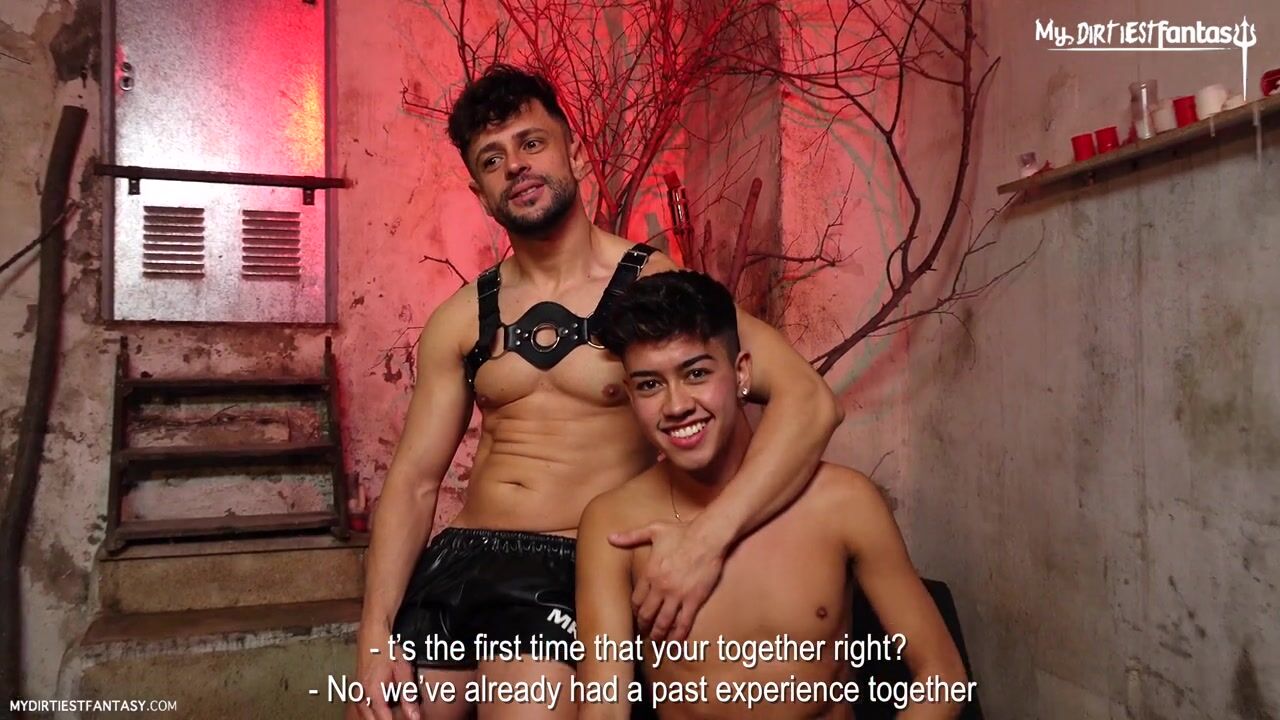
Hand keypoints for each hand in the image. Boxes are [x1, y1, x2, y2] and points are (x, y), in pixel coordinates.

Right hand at [355, 625, 418, 719]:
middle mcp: (361, 694)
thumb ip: (408, 695)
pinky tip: (380, 708)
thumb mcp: (403, 670)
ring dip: (378, 716)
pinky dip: (371, 711)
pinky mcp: (357, 685)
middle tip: (401, 716)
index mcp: (373, 692)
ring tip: (391, 712)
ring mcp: (357, 690)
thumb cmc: (387, 646)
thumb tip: (414, 716)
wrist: (373, 630)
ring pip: (365, 715)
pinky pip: (362, 706)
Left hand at [609, 521, 725, 640]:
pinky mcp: (694, 600)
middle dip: (643, 626)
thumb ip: (631, 536)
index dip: (635, 611)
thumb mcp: (653, 530)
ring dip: (657, 634)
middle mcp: (661, 587)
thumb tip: (610, 538)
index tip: (636, 616)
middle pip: (647, 614)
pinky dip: (678, 636)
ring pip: (663, 622)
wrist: (708, 536)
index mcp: (650, 573)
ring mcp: (677, 595)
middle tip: (643, 633)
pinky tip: (675, 645)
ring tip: (656, 641)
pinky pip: (684, 622)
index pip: (636, 599)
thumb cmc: (682, 532)